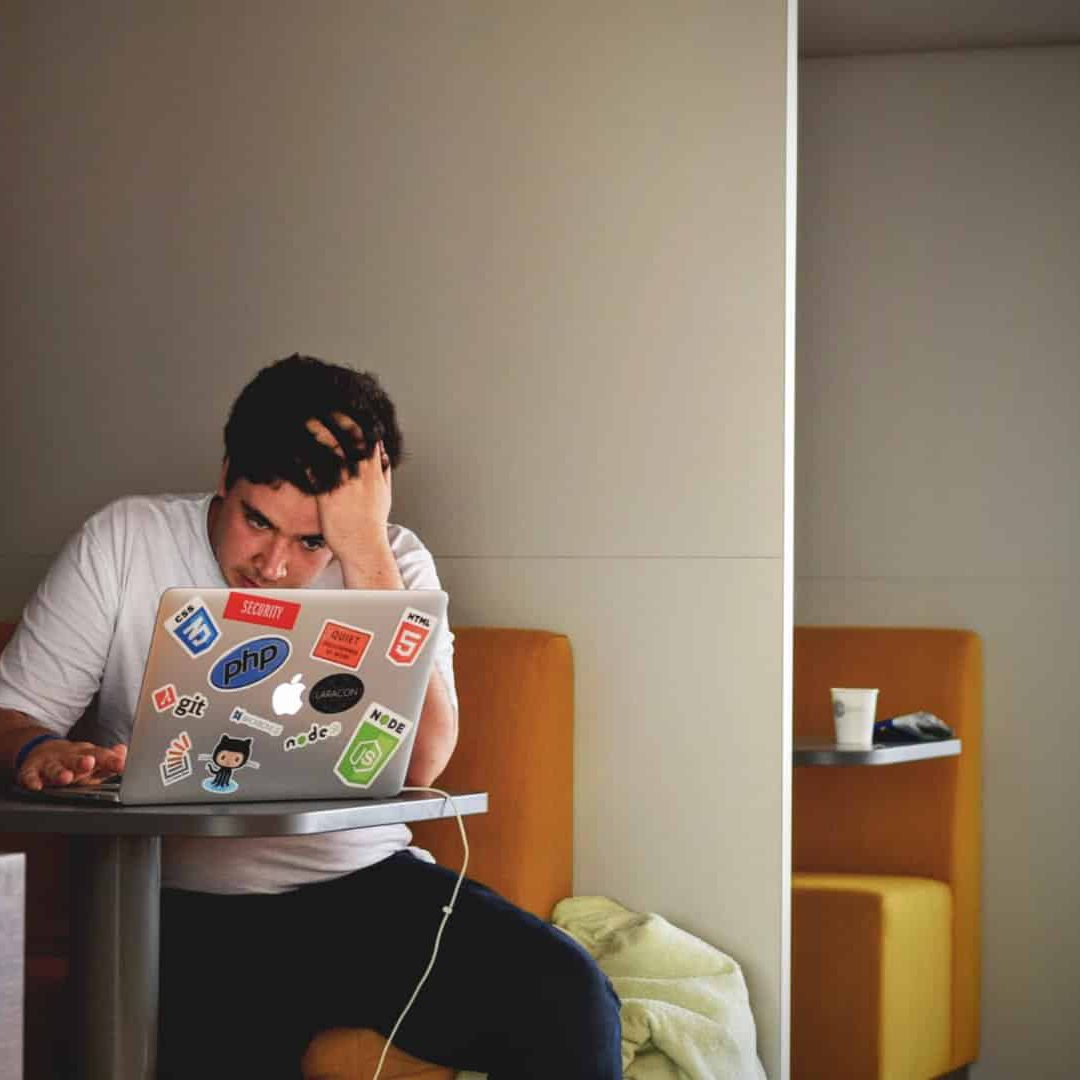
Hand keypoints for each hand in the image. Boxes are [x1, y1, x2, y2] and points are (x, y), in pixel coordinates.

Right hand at [16, 739, 127, 790]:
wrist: (42, 749)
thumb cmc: (73, 759)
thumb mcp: (92, 757)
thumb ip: (109, 759)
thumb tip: (124, 752)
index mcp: (86, 754)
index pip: (100, 755)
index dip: (110, 760)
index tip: (120, 764)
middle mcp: (68, 757)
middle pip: (76, 758)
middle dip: (82, 761)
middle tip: (90, 763)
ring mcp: (49, 762)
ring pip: (54, 768)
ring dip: (59, 772)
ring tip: (65, 778)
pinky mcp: (31, 769)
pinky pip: (29, 775)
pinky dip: (32, 780)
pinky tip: (36, 786)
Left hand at [305, 412, 391, 563]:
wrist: (364, 546)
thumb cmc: (371, 524)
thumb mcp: (384, 494)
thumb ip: (383, 473)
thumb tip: (384, 457)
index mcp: (375, 470)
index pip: (368, 434)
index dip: (356, 418)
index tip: (345, 406)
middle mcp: (361, 472)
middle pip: (350, 434)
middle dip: (336, 416)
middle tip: (320, 403)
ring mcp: (345, 482)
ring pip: (331, 446)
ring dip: (317, 429)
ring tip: (303, 416)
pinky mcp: (328, 494)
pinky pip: (315, 468)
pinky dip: (304, 454)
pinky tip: (293, 445)